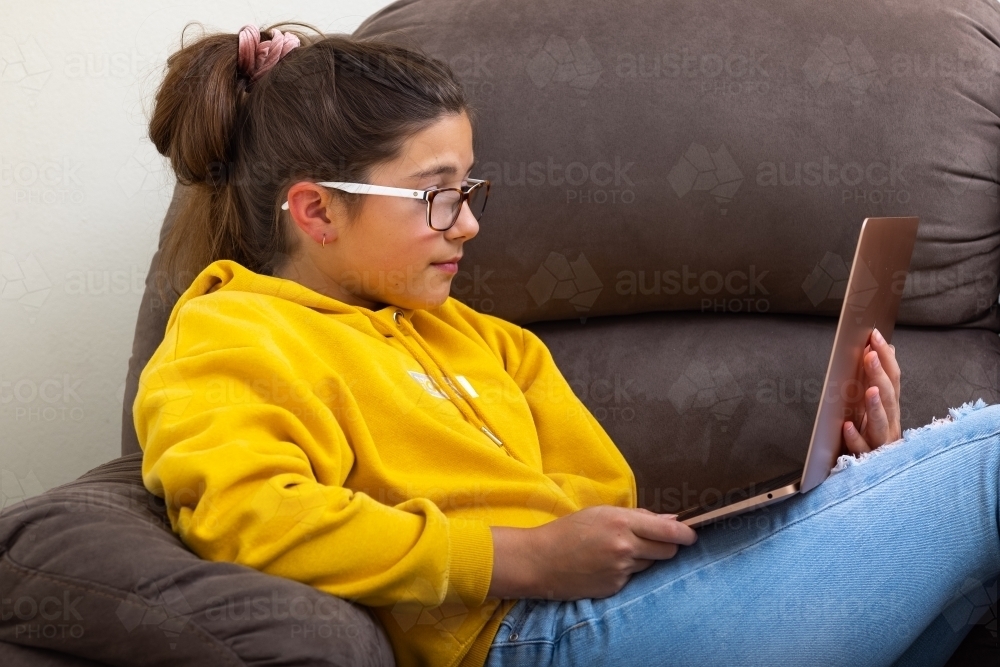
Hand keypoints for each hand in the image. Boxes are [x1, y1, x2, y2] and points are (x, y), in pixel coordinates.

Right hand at [488, 506, 696, 600]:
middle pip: (667, 550)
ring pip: (651, 564)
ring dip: (645, 557)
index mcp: (622, 523)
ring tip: (619, 551)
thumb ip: (638, 517)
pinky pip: (633, 578)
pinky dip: (627, 571)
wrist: (540, 561)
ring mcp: (620, 570)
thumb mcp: (601, 513)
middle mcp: (625, 548)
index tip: (692, 534)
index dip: (686, 533)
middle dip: (668, 545)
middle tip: (656, 540)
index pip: (669, 531)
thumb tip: (670, 520)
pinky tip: (607, 565)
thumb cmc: (568, 531)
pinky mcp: (615, 588)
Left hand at [842, 327, 901, 454]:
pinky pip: (862, 449)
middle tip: (869, 354)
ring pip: (881, 423)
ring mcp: (881, 442)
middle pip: (888, 397)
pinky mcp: (869, 459)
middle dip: (880, 375)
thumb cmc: (873, 434)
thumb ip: (881, 380)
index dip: (885, 356)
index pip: (893, 378)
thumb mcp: (877, 405)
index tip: (874, 335)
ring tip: (870, 390)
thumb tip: (887, 349)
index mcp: (891, 408)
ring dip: (875, 406)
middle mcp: (890, 423)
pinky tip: (847, 425)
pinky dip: (855, 436)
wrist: (876, 474)